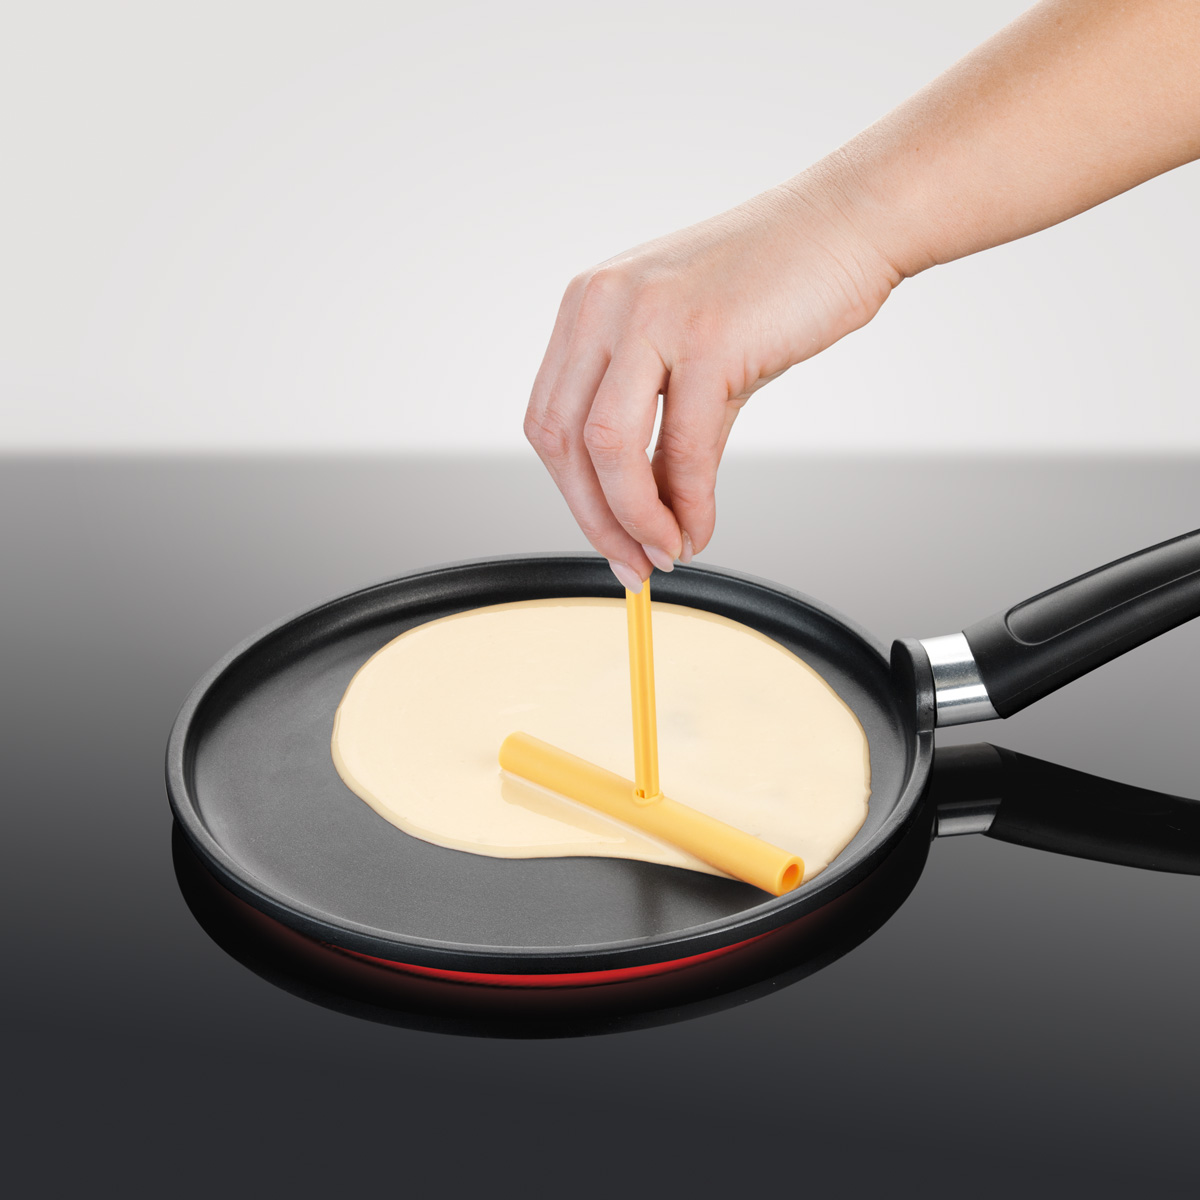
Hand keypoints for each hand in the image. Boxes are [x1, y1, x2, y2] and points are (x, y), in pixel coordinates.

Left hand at [524, 170, 899, 588]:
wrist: (846, 225)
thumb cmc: (774, 288)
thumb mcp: (695, 358)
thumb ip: (661, 431)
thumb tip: (650, 515)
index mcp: (589, 305)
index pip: (550, 419)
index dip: (572, 494)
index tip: (608, 537)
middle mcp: (605, 305)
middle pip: (562, 440)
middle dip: (594, 518)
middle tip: (632, 562)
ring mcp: (651, 318)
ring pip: (608, 449)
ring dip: (636, 520)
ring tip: (668, 551)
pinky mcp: (707, 339)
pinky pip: (681, 449)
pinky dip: (689, 506)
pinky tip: (701, 528)